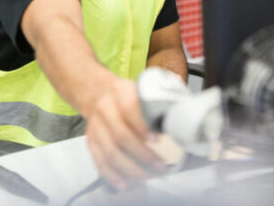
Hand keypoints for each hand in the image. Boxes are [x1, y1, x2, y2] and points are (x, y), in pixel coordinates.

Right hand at [82, 75, 165, 190]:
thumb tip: (182, 111)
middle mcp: (105, 109)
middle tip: (160, 166)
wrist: (98, 93)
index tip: (157, 140)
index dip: (143, 126)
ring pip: (111, 152)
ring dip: (130, 169)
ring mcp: (96, 127)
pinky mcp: (91, 141)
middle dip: (142, 155)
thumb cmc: (127, 95)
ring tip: (148, 176)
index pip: (129, 109)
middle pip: (121, 136)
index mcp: (120, 92)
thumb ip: (159, 99)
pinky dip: (112, 175)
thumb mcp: (141, 89)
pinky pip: (100, 162)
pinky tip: (125, 183)